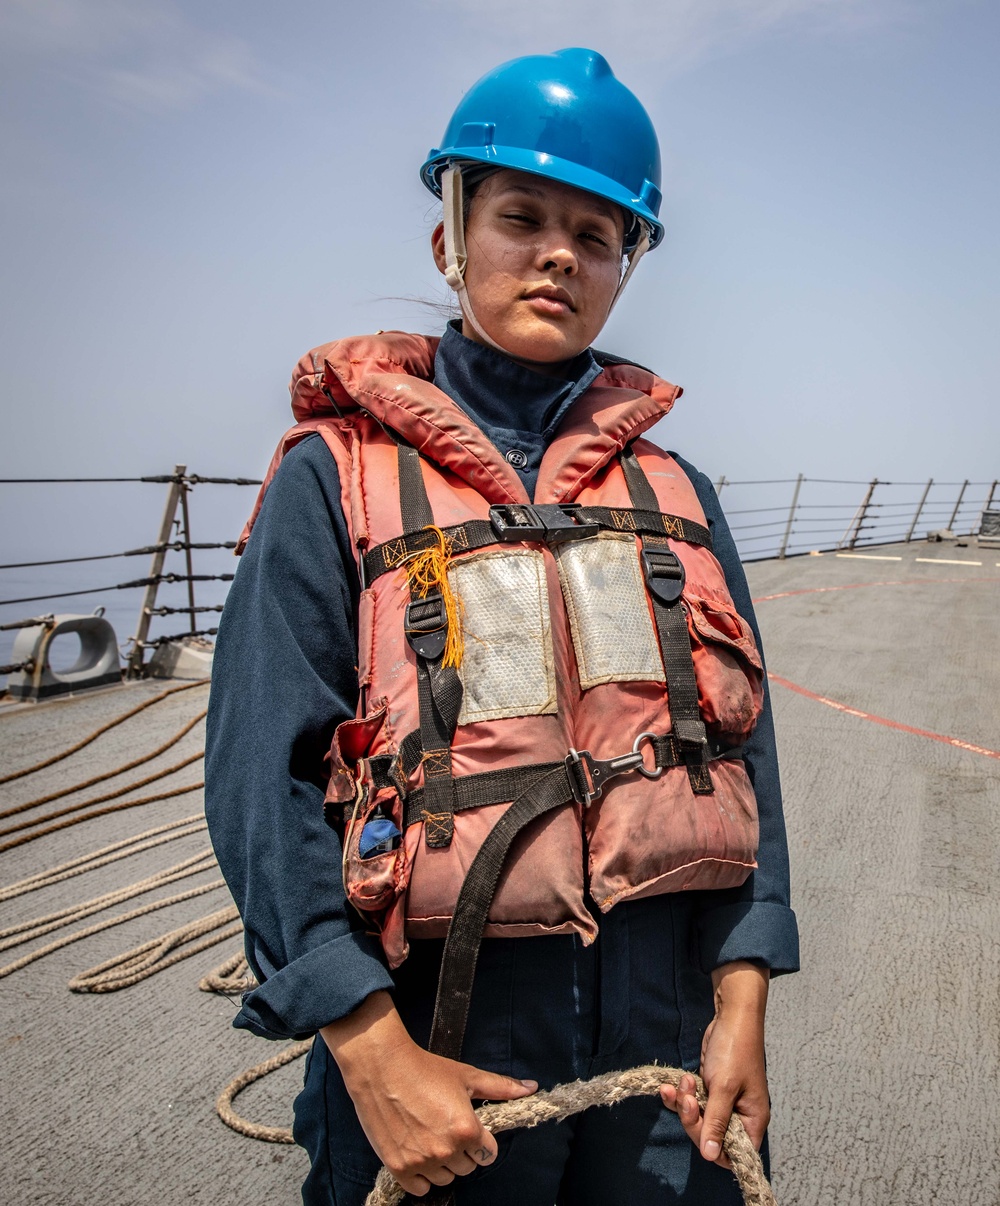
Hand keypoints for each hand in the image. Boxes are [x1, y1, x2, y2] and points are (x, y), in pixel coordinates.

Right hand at [321, 992, 536, 1195]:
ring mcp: (421, 1161)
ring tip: (430, 1136)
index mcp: (466, 1129)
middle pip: (466, 1168)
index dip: (480, 1140)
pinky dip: (421, 1176)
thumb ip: (501, 1087)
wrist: (382, 1066)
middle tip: (445, 1126)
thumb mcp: (466, 1076)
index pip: (488, 1154)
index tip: (468, 1127)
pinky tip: (417, 1152)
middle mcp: (446, 1150)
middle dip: (461, 1151)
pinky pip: (420, 1189)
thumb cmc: (425, 1068)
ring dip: (441, 1163)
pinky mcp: (398, 1168)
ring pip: (444, 1178)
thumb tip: (531, 1088)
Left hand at [660, 960, 769, 1165]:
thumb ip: (716, 1122)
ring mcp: (723, 1102)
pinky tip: (671, 1084)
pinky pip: (691, 1102)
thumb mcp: (724, 1088)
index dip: (713, 1148)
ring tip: (682, 1082)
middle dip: (692, 1119)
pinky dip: (679, 1095)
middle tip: (686, 1097)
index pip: (734, 1154)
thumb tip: (710, 1155)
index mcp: (752, 1120)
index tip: (699, 1129)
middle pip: (710, 1137)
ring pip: (697, 1119)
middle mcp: (739, 1115)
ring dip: (683, 1104)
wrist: (731, 1016)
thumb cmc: (735, 1050)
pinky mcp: (709, 1089)